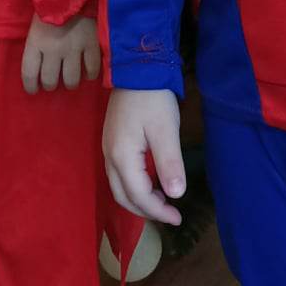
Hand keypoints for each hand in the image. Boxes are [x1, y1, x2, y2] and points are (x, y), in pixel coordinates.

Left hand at [21, 13, 101, 93]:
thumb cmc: (52, 3)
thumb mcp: (38, 23)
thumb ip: (38, 43)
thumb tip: (40, 63)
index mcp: (36, 42)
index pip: (29, 74)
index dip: (30, 86)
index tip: (34, 90)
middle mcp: (53, 50)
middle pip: (50, 81)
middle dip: (51, 84)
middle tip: (54, 81)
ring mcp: (74, 49)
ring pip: (71, 80)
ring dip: (70, 82)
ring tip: (72, 78)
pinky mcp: (92, 45)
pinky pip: (92, 69)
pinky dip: (90, 74)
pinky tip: (89, 73)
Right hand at [103, 88, 185, 226]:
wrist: (136, 67)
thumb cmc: (153, 98)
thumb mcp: (166, 130)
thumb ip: (169, 163)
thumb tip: (176, 194)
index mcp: (121, 156)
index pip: (138, 196)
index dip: (157, 211)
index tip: (178, 218)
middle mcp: (109, 156)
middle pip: (123, 196)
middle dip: (146, 210)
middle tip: (170, 215)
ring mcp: (108, 148)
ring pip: (119, 186)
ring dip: (139, 199)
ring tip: (162, 202)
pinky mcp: (113, 141)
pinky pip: (120, 174)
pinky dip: (134, 186)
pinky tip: (151, 182)